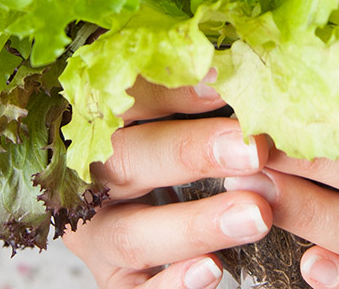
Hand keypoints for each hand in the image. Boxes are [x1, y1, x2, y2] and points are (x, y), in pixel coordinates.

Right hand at [63, 78, 273, 288]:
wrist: (118, 207)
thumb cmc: (154, 142)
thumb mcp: (160, 109)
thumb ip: (187, 90)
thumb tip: (235, 70)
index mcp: (90, 122)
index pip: (124, 98)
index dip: (173, 89)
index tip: (228, 84)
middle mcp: (83, 179)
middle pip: (127, 160)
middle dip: (191, 153)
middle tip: (252, 149)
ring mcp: (95, 235)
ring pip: (133, 233)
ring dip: (195, 224)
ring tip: (255, 214)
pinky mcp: (114, 279)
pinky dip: (173, 284)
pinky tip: (213, 270)